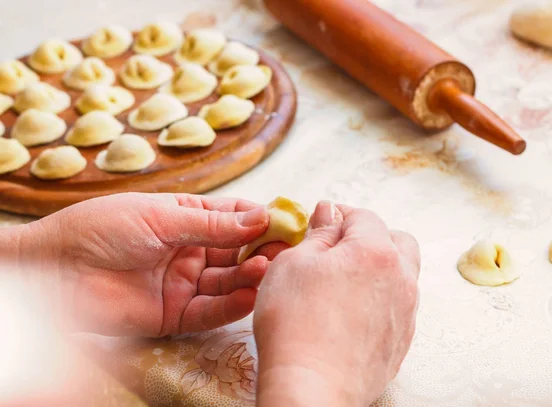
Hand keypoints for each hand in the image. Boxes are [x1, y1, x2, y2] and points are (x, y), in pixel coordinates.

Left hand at [7, 193, 270, 336]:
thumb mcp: (160, 216)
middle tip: (285, 250)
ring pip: (228, 281)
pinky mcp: (175, 314)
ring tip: (267, 270)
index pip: (234, 218)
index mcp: (187, 218)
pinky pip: (210, 311)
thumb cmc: (102, 228)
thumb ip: (211, 224)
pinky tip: (249, 295)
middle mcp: (191, 250)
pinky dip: (231, 306)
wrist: (55, 269)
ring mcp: (184, 283)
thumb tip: (261, 218)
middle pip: (238, 251)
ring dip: (250, 276)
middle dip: (262, 250)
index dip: (261, 219)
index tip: (288, 222)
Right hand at [254, 202, 419, 405]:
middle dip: (371, 236)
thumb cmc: (295, 323)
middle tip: (339, 246)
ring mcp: (406, 313)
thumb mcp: (293, 263)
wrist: (311, 387)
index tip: (322, 219)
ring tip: (344, 280)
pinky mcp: (401, 341)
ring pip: (402, 274)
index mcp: (375, 252)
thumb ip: (318, 233)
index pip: (364, 217)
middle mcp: (401, 279)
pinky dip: (380, 298)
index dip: (340, 214)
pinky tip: (351, 310)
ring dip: (378, 267)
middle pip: (397, 241)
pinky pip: (398, 306)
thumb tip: (328, 212)